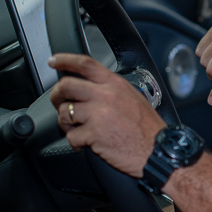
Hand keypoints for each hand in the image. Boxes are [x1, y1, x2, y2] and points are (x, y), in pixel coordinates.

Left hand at [48, 53, 165, 176]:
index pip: (84, 64)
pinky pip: (71, 136)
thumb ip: (112, 90)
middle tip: (58, 103)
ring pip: (64, 113)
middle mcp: (105, 95)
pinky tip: (84, 144)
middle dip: (56, 96)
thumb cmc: (149, 129)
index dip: (64, 60)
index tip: (53, 61)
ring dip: (65, 123)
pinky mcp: (93, 134)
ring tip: (76, 129)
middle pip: (66, 86)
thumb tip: (91, 89)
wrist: (158, 151)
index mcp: (115, 84)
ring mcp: (98, 114)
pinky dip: (75, 142)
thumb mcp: (133, 98)